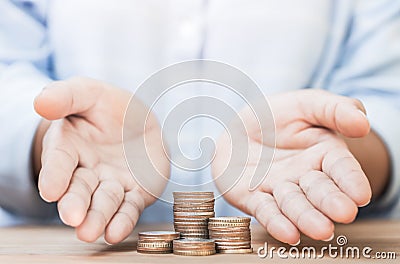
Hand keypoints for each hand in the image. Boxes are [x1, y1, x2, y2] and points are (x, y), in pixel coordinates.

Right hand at [34, 77, 168, 243]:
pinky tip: (116, 232)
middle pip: (79, 189)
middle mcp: (87, 171)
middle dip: (75, 204)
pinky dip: (123, 221)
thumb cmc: (107, 107)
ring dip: (97, 217)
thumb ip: (66, 96)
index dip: (54, 175)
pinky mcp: (135, 193)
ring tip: (90, 231)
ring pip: (103, 203)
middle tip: (72, 217)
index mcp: (69, 147)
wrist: (138, 121)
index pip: (59, 162)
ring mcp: (111, 184)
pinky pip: (129, 208)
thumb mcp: (87, 93)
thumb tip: (41, 102)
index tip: (50, 190)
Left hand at [212, 89, 371, 244]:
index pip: (341, 168)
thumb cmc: (277, 117)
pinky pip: (265, 211)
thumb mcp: (308, 104)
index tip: (361, 193)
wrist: (240, 128)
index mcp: (325, 155)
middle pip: (320, 191)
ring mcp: (279, 190)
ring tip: (319, 229)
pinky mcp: (254, 198)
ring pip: (294, 204)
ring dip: (306, 217)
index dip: (351, 180)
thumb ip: (336, 109)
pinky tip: (288, 233)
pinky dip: (276, 222)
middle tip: (344, 213)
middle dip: (331, 202)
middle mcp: (305, 177)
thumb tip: (363, 122)